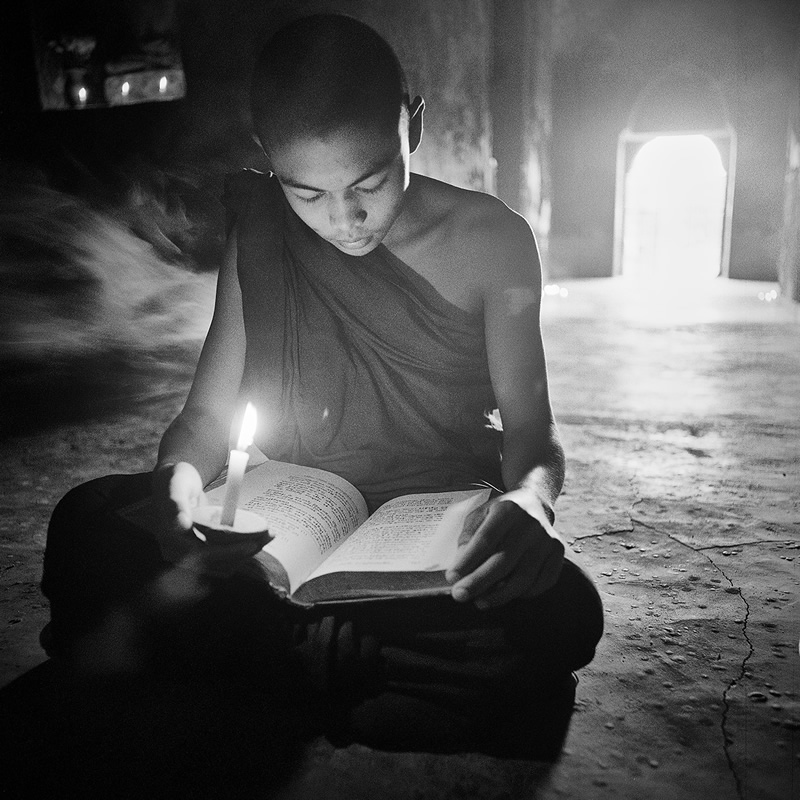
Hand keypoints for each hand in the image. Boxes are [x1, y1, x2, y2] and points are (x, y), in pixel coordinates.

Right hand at [151, 462, 267, 574]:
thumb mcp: (175, 485)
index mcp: (169, 540)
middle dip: (244, 553)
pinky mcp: (201, 552)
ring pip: (222, 564)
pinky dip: (241, 550)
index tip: (251, 545)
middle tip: (268, 537)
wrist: (171, 484)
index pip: (202, 555)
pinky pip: (224, 558)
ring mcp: (189, 555)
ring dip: (246, 554)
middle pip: (216, 563)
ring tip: (268, 536)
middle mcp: (177, 553)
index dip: (228, 553)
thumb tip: (182, 526)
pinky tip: (259, 538)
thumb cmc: (175, 480)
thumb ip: (176, 504)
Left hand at [445, 497, 564, 608]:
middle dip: (479, 582)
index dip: (468, 561)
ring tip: (480, 602)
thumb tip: (461, 568)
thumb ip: (468, 538)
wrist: (535, 503)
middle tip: (459, 596)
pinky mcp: (558, 552)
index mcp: (507, 509)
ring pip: (523, 577)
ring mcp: (546, 539)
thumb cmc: (500, 513)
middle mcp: (530, 524)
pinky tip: (506, 595)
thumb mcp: (480, 514)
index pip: (485, 539)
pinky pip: (542, 582)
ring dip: (499, 594)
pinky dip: (523, 594)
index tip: (452, 578)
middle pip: (503, 561)